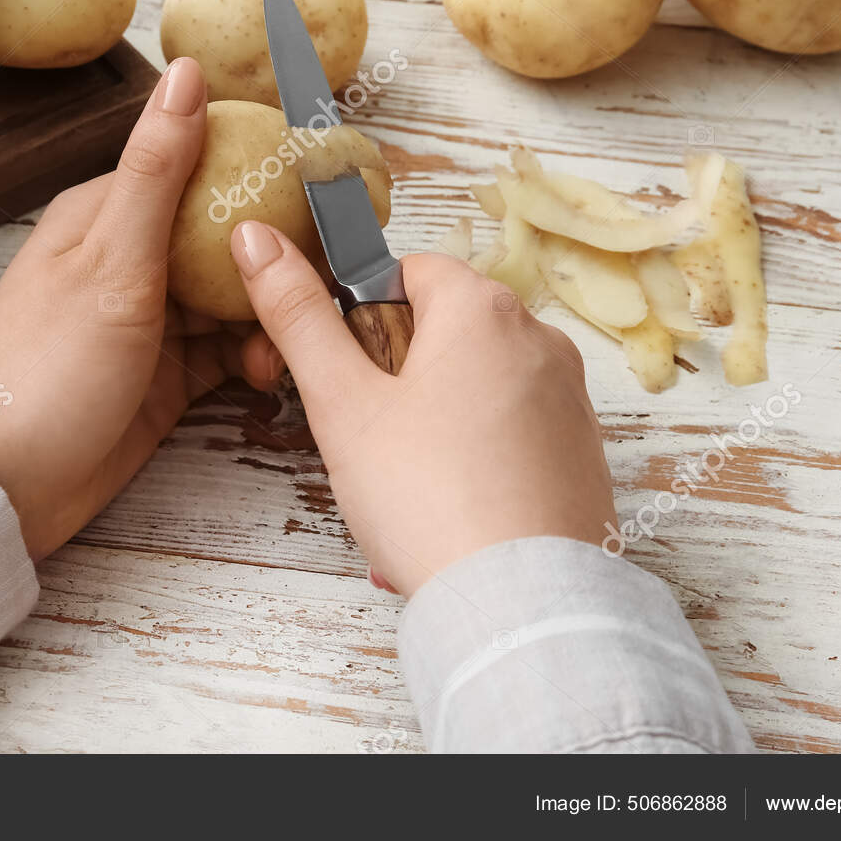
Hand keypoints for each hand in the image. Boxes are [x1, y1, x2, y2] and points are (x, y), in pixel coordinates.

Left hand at [0, 58, 280, 560]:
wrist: (2, 489)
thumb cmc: (43, 370)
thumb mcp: (112, 261)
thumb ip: (157, 170)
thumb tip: (188, 71)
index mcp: (108, 214)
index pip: (199, 167)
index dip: (261, 172)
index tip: (321, 184)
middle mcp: (130, 259)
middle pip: (224, 236)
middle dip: (278, 253)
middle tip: (329, 273)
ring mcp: (148, 321)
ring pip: (233, 296)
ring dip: (269, 313)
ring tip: (296, 335)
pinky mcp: (164, 376)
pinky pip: (226, 352)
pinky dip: (253, 357)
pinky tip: (269, 372)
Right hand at [229, 221, 616, 597]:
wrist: (518, 602)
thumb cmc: (427, 497)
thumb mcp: (342, 402)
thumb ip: (297, 315)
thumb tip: (257, 238)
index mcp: (484, 308)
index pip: (406, 271)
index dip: (360, 317)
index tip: (343, 372)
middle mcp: (541, 339)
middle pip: (443, 329)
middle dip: (395, 376)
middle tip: (368, 439)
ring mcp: (570, 398)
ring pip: (476, 387)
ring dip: (433, 422)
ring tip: (407, 486)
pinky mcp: (583, 453)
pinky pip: (513, 435)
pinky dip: (478, 460)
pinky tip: (452, 507)